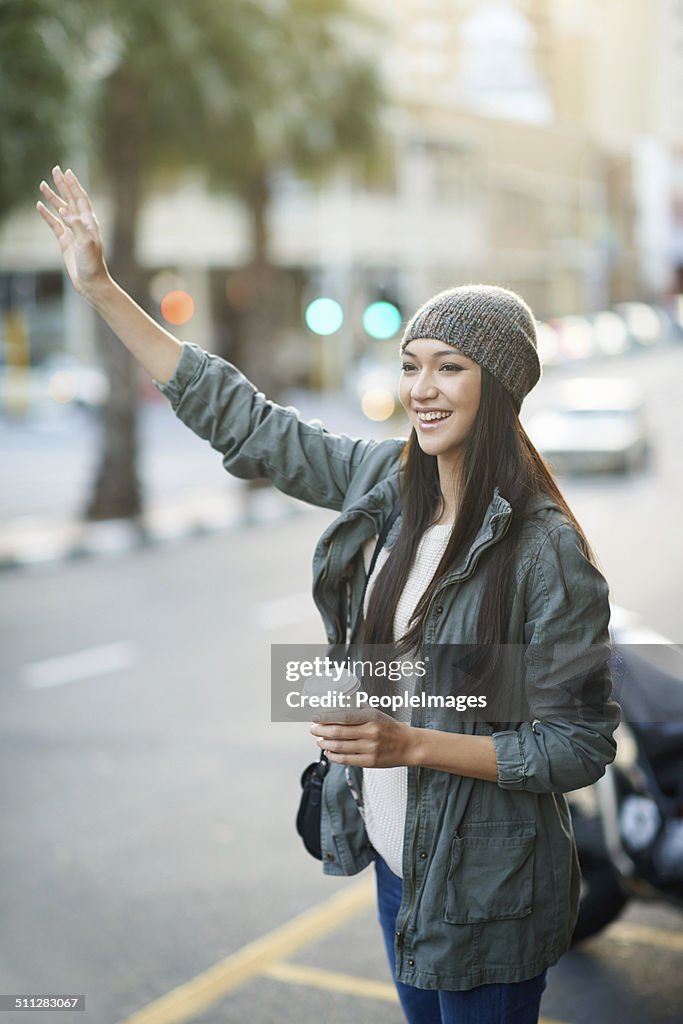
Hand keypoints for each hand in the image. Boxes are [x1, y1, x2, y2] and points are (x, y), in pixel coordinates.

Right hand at [36, 166, 109, 299]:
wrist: (91, 282)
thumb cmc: (92, 263)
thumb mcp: (86, 243)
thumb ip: (76, 225)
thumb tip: (64, 210)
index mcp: (89, 222)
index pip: (80, 198)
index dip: (73, 185)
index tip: (66, 172)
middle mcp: (81, 224)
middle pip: (70, 199)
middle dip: (63, 185)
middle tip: (54, 170)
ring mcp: (72, 232)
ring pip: (60, 209)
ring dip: (53, 197)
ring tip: (42, 185)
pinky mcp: (65, 241)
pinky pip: (54, 224)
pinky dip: (47, 214)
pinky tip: (39, 206)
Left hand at [310, 710, 418, 767]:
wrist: (409, 745)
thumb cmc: (390, 728)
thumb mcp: (376, 713)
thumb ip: (359, 709)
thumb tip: (338, 704)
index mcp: (371, 717)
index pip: (344, 716)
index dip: (326, 717)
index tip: (315, 717)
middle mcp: (370, 732)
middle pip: (338, 733)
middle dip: (321, 731)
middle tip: (313, 729)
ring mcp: (370, 748)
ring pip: (340, 747)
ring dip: (325, 744)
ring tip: (319, 741)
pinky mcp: (369, 762)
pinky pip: (346, 760)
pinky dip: (334, 756)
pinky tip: (328, 752)